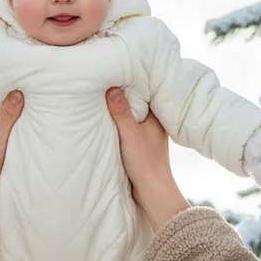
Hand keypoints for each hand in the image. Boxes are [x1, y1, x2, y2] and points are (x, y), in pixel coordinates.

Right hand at [106, 88, 189, 231]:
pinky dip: (119, 120)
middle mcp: (154, 122)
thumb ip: (122, 112)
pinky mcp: (140, 143)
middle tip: (106, 77)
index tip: (116, 68)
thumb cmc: (146, 163)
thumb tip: (112, 87)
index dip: (131, 79)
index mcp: (157, 116)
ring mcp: (147, 133)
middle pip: (137, 100)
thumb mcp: (130, 135)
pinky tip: (107, 117)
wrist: (152, 192)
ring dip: (120, 107)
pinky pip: (128, 125)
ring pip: (132, 113)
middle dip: (123, 92)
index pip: (144, 90)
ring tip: (103, 94)